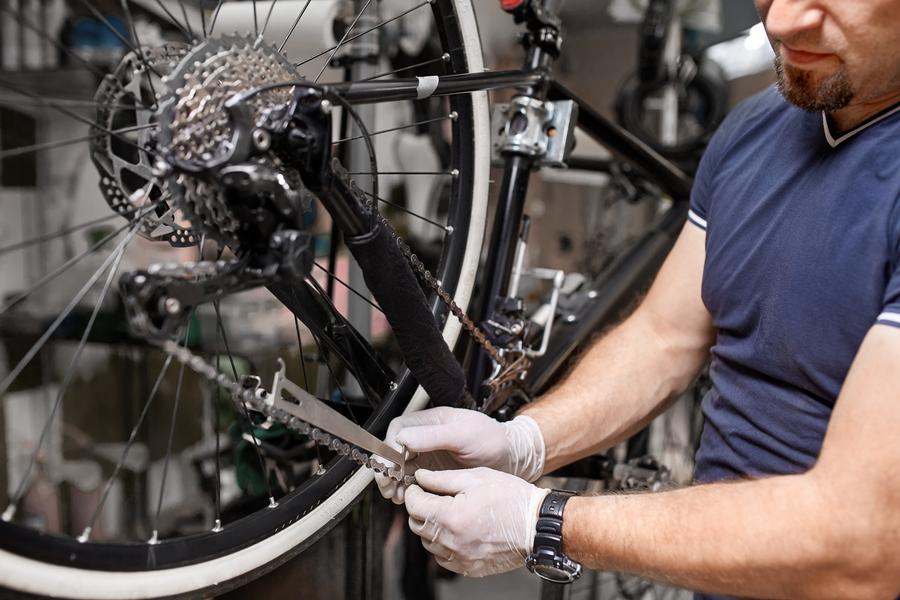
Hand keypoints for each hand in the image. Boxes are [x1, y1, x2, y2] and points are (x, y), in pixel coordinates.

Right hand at [375, 406, 544, 502]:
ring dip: (393, 480)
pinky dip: (405, 488)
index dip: (390, 446)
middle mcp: (426, 436)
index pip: (399, 429)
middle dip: (387, 467)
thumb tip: (402, 438)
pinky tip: (405, 498)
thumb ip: (433, 436)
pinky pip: (412, 478)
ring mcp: (429, 454)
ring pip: (400, 466)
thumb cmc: (492, 441)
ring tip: (395, 495)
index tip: (391, 464)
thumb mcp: (464, 435)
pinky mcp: (434, 472)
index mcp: (432, 421)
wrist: (511, 459)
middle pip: (395, 448)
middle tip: (387, 484)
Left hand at [405, 467, 548, 576]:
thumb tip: (421, 477)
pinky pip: (443, 558)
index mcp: (451, 517)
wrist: (536, 525)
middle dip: (420, 509)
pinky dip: (443, 544)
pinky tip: (457, 530)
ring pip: (428, 543)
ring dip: (431, 527)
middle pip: (417, 525)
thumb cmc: (511, 498)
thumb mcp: (475, 477)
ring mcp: (460, 558)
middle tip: (432, 497)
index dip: (413, 492)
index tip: (418, 486)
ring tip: (448, 512)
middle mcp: (452, 542)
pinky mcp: (468, 568)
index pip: (414, 506)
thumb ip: (442, 478)